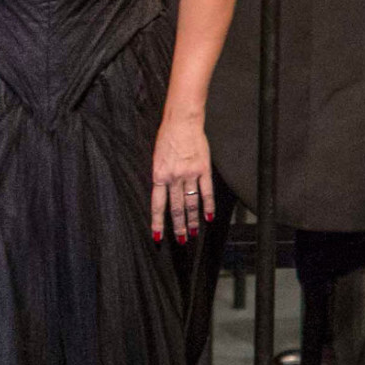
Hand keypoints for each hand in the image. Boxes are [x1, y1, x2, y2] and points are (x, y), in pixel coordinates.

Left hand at [151, 117, 213, 243]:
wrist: (181, 123)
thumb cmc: (166, 139)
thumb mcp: (156, 158)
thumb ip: (160, 176)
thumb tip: (162, 193)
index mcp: (158, 175)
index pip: (157, 204)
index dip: (158, 222)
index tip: (158, 236)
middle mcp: (173, 178)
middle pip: (176, 208)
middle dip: (177, 226)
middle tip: (180, 240)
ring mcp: (189, 174)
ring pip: (191, 203)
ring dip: (191, 220)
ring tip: (192, 234)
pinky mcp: (203, 170)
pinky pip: (206, 192)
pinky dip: (208, 206)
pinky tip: (209, 218)